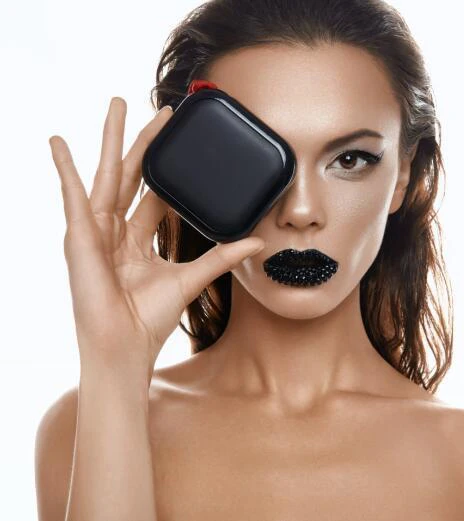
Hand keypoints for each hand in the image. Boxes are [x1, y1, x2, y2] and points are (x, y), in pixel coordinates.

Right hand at [48, 97, 264, 378]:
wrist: (125, 346)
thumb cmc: (149, 319)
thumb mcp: (190, 277)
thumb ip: (221, 257)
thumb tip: (256, 242)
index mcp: (138, 240)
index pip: (154, 193)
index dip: (166, 167)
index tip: (179, 141)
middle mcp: (116, 231)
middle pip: (131, 175)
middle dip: (142, 140)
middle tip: (156, 109)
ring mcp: (95, 232)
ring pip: (105, 175)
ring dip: (109, 140)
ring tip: (116, 106)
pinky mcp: (79, 238)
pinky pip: (72, 197)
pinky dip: (64, 169)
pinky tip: (59, 143)